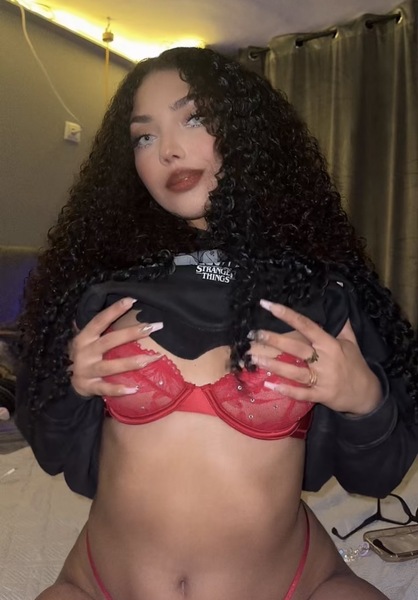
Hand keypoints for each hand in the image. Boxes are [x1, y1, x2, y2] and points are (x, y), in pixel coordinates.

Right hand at [69, 297, 162, 397]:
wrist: (66, 383)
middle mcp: (84, 353)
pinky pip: (105, 389)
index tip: (131, 300)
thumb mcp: (85, 340)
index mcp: (84, 338)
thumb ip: (99, 327)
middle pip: (109, 341)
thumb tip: (120, 307)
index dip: (114, 310)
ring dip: (132, 362)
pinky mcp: (90, 387)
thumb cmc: (83, 356)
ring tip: (152, 359)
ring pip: (110, 366)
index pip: (99, 321)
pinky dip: (119, 389)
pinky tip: (134, 389)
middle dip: (131, 333)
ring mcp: (86, 371)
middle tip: (151, 327)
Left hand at [249, 299, 381, 415]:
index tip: (269, 305)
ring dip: (274, 365)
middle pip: (296, 348)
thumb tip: (338, 305)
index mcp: (330, 344)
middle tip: (254, 334)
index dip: (287, 314)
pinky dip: (287, 390)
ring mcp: (323, 378)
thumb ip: (342, 325)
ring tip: (255, 359)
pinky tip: (270, 385)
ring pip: (295, 371)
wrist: (367, 394)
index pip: (306, 325)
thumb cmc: (356, 365)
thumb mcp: (351, 342)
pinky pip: (302, 393)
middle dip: (274, 340)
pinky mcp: (321, 395)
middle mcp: (325, 359)